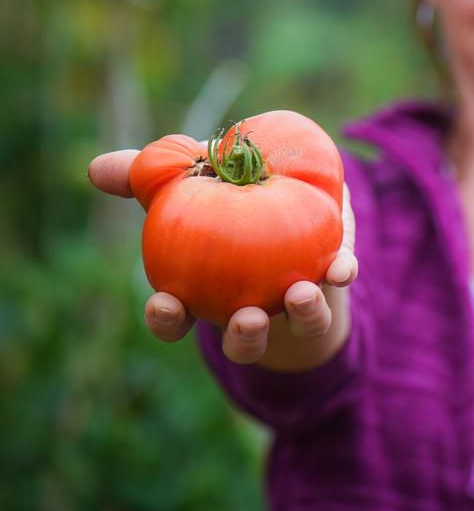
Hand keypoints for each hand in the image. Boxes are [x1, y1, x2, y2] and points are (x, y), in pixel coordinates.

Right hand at [87, 149, 357, 364]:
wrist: (292, 192)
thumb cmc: (228, 194)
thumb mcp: (189, 180)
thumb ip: (148, 176)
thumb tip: (96, 169)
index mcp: (206, 292)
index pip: (177, 319)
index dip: (168, 320)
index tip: (167, 305)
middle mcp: (252, 307)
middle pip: (243, 341)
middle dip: (244, 338)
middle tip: (247, 318)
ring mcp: (295, 299)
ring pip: (298, 323)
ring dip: (301, 313)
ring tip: (299, 294)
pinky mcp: (332, 279)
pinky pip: (338, 285)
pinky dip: (340, 276)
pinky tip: (341, 268)